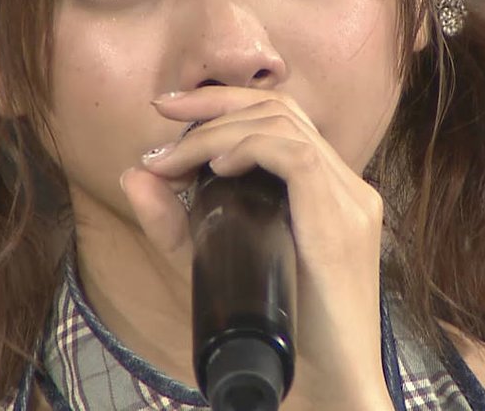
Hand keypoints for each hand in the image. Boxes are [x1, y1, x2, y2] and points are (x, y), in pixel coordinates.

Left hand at [121, 87, 391, 409]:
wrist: (332, 384)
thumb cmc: (284, 333)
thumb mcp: (214, 266)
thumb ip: (176, 225)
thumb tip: (134, 175)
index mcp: (329, 193)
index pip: (283, 118)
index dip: (227, 103)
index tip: (172, 113)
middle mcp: (347, 188)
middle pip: (283, 108)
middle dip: (215, 101)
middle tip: (163, 110)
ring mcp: (350, 202)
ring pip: (284, 126)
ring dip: (219, 130)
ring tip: (175, 154)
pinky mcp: (344, 222)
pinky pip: (295, 158)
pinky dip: (249, 150)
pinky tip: (216, 166)